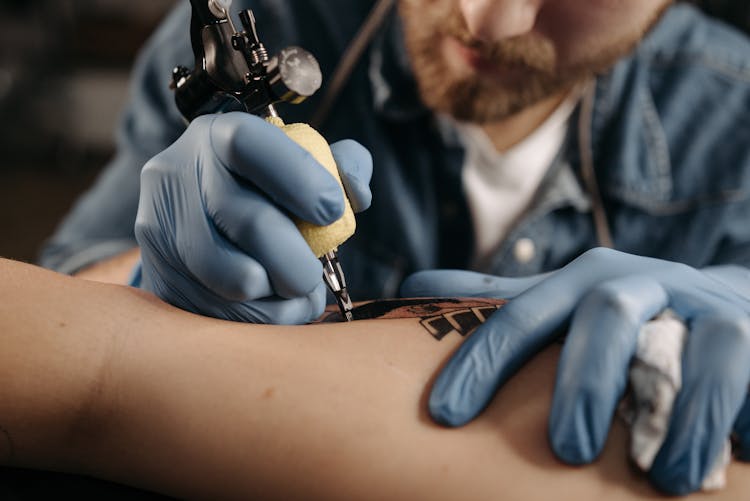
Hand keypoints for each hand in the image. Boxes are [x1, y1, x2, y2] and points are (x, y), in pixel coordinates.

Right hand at [135, 112, 371, 322]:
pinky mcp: (159, 276)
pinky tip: (274, 306)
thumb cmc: (265, 186)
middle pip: (248, 220)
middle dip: (296, 258)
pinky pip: (219, 312)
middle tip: (313, 275)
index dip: (300, 178)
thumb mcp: (303, 160)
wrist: (197, 212)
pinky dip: (261, 318)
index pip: (250, 145)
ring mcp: (159, 228)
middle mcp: (177, 175)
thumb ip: (342, 165)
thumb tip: (355, 195)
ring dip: (280, 296)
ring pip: (233, 276)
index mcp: (216, 135)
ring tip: (298, 293)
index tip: (334, 211)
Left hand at [401, 248, 749, 493]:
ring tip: (665, 480)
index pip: (521, 316)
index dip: (482, 362)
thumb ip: (494, 302)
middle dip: (585, 382)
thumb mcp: (558, 308)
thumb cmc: (621, 322)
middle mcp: (639, 284)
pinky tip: (735, 449)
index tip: (446, 415)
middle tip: (566, 449)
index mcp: (581, 282)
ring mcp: (702, 306)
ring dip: (681, 417)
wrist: (718, 304)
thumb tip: (414, 285)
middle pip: (606, 316)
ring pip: (697, 346)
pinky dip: (740, 412)